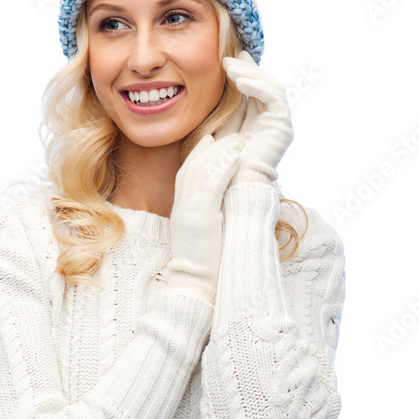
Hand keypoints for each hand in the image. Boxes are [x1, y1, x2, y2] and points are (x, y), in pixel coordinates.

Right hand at [165, 133, 244, 302]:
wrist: (195, 286)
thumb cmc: (206, 264)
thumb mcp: (203, 234)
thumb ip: (208, 215)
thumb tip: (223, 204)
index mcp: (181, 210)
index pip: (186, 172)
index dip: (198, 154)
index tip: (210, 139)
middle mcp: (182, 206)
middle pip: (192, 166)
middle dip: (210, 147)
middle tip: (227, 133)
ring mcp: (189, 211)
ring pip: (202, 171)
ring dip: (221, 153)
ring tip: (237, 140)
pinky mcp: (200, 217)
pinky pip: (212, 184)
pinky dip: (224, 167)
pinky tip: (237, 157)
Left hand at [221, 50, 293, 184]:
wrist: (233, 183)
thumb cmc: (224, 158)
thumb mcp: (223, 123)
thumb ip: (228, 105)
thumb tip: (224, 87)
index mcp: (260, 118)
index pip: (257, 87)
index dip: (247, 70)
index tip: (233, 57)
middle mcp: (273, 118)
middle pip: (265, 84)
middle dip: (247, 69)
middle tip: (227, 59)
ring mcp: (281, 122)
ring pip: (271, 87)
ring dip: (250, 74)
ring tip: (229, 68)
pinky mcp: (283, 126)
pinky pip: (274, 98)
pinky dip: (258, 87)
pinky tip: (239, 81)